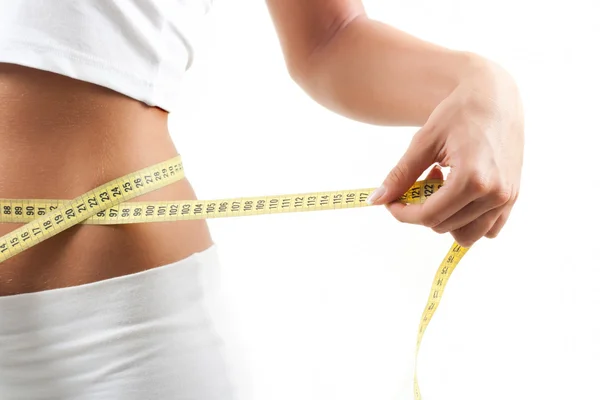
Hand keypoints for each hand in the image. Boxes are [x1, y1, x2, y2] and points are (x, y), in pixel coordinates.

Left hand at [366, 60, 523, 246]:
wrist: (495, 96)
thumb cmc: (458, 113)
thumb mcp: (424, 141)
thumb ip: (400, 175)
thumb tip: (376, 200)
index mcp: (473, 179)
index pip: (429, 216)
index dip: (403, 213)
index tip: (391, 202)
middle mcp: (495, 193)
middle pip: (444, 226)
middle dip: (422, 211)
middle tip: (420, 181)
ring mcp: (507, 198)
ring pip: (466, 235)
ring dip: (445, 218)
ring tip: (441, 187)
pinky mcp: (513, 197)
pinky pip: (488, 229)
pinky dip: (468, 221)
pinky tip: (459, 194)